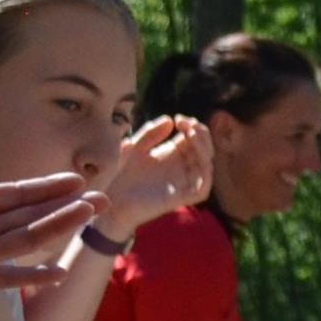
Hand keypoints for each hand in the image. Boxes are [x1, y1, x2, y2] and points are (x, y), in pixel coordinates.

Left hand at [0, 172, 106, 320]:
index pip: (15, 194)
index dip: (46, 187)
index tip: (77, 179)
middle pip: (30, 216)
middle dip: (65, 206)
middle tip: (102, 199)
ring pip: (24, 239)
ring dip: (57, 228)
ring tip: (88, 216)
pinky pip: (1, 277)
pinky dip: (29, 275)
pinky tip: (57, 272)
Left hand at [99, 116, 213, 239]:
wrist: (114, 201)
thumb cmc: (124, 176)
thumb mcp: (135, 148)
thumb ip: (149, 133)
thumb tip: (170, 120)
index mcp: (173, 154)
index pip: (193, 138)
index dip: (191, 126)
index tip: (178, 119)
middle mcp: (182, 167)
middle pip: (204, 149)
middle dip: (200, 133)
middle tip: (187, 124)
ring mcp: (183, 183)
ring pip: (206, 165)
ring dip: (204, 148)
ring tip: (192, 134)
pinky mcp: (182, 198)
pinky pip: (203, 188)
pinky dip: (205, 172)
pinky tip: (197, 158)